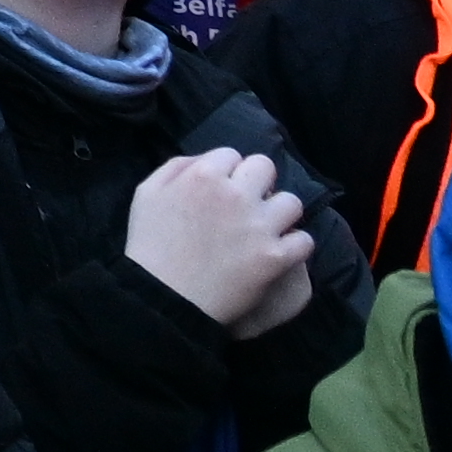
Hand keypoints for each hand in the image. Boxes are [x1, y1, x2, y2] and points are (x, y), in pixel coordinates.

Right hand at [124, 141, 315, 333]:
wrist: (165, 296)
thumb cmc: (150, 244)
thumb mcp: (147, 193)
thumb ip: (176, 167)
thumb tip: (206, 160)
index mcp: (203, 175)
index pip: (231, 154)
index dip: (226, 172)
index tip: (220, 191)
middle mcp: (236, 195)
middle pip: (266, 167)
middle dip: (257, 183)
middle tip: (247, 204)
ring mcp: (259, 226)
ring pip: (292, 203)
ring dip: (280, 213)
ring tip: (267, 228)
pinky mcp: (276, 257)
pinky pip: (304, 240)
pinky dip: (294, 246)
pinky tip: (279, 252)